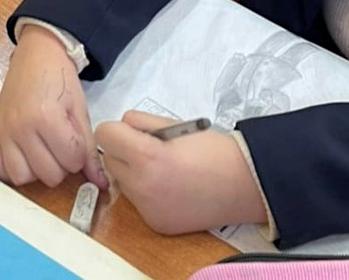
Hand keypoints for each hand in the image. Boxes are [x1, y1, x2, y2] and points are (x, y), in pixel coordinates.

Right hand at [0, 25, 106, 188]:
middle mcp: (21, 127)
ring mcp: (3, 131)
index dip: (78, 155)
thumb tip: (101, 183)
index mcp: (46, 117)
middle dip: (61, 165)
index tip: (75, 140)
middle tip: (61, 145)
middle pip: (48, 175)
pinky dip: (9, 169)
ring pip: (21, 178)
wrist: (37, 54)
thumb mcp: (79, 110)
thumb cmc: (60, 78)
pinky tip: (22, 156)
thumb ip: (89, 149)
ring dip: (36, 171)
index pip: (71, 161)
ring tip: (42, 152)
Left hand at [95, 111, 265, 234]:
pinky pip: (137, 201)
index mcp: (147, 157)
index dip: (117, 129)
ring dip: (133, 171)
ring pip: (122, 182)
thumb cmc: (212, 149)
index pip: (104, 135)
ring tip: (163, 167)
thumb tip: (122, 126)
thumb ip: (142, 123)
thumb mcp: (175, 125)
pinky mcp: (155, 224)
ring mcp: (147, 210)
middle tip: (151, 147)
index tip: (133, 131)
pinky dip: (146, 192)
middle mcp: (142, 188)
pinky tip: (171, 187)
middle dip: (124, 151)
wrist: (243, 184)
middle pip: (109, 160)